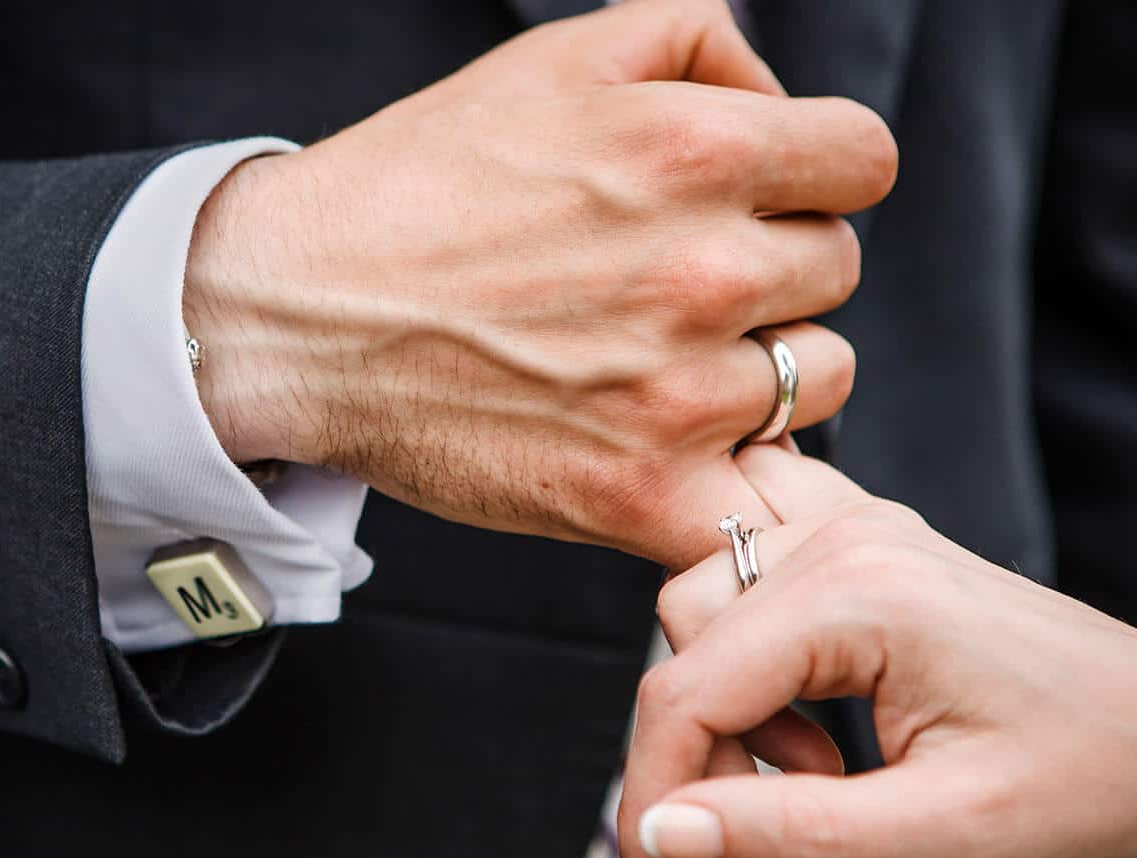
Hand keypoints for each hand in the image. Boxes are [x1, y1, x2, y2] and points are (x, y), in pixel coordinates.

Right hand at [183, 0, 896, 569]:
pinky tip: (690, 457)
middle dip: (777, 269)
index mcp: (693, 151)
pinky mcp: (642, 496)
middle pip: (838, 272)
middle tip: (683, 287)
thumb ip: (696, 40)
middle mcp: (701, 273)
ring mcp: (677, 395)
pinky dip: (744, 483)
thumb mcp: (554, 60)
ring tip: (673, 364)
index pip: (864, 161)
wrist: (303, 319)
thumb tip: (777, 95)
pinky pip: (768, 501)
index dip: (817, 177)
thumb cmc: (420, 189)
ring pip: (821, 380)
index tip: (765, 203)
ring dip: (766, 371)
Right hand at [617, 444, 1136, 857]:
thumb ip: (789, 831)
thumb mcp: (945, 830)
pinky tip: (808, 726)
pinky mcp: (855, 553)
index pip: (688, 690)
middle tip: (776, 847)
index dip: (649, 796)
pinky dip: (751, 666)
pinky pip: (748, 589)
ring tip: (816, 785)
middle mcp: (843, 540)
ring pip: (704, 611)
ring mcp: (848, 535)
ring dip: (732, 712)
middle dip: (703, 757)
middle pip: (685, 643)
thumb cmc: (1094, 767)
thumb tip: (662, 834)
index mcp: (862, 593)